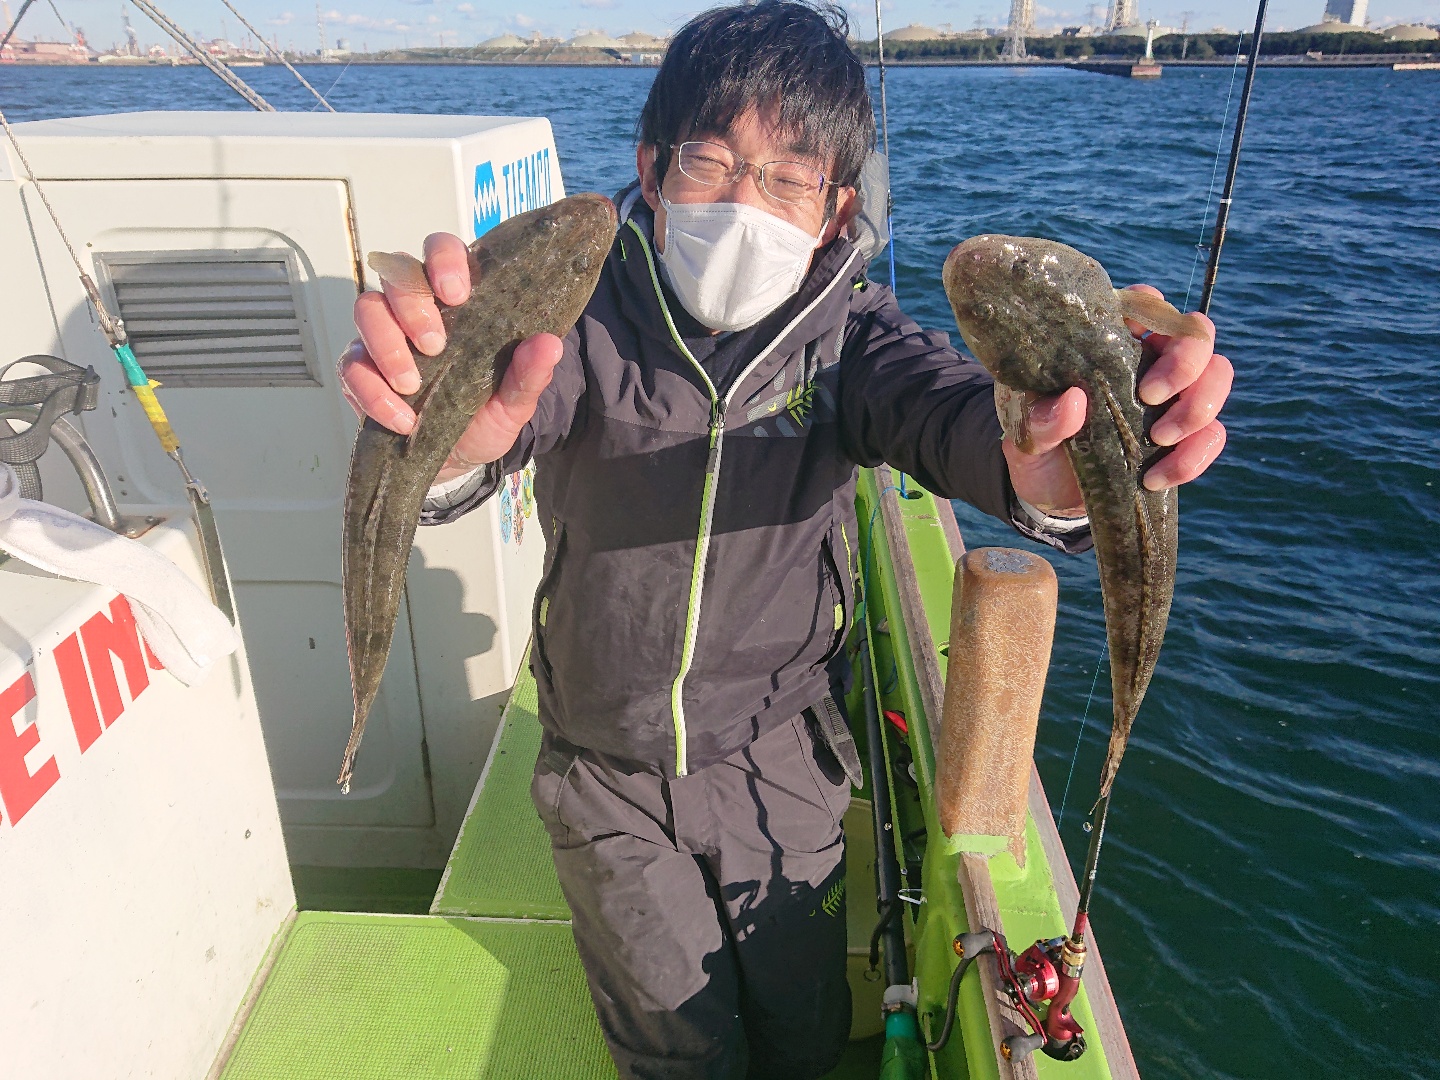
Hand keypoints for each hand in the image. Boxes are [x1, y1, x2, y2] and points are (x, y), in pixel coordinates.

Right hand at [339, 232, 564, 481]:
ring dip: (386, 345)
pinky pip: (351, 365)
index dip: (444, 259)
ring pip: (367, 309)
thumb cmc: (483, 418)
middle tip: (435, 345)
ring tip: (412, 385)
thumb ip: (529, 375)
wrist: (455, 462)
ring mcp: (383, 336)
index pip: (442, 250)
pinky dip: (372, 393)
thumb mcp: (514, 403)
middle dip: (413, 307)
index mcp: (457, 301)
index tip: (456, 293)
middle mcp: (415, 308)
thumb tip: (548, 344)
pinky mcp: (359, 370)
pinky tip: (401, 419)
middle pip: (397, 274)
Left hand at [1005, 284, 1231, 513]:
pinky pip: (1212, 436)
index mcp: (1111, 343)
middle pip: (1198, 335)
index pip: (1146, 304)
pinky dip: (1193, 456)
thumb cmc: (1036, 443)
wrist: (1048, 491)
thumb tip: (1074, 400)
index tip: (1135, 337)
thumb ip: (1042, 419)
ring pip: (1217, 377)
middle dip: (1185, 362)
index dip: (1152, 310)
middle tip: (1150, 396)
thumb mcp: (1025, 432)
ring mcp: (1174, 399)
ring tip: (1157, 439)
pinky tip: (1154, 476)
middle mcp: (1150, 362)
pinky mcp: (1185, 439)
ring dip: (1196, 408)